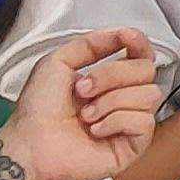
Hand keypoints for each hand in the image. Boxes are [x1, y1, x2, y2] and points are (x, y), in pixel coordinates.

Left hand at [0, 32, 168, 179]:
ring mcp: (129, 122)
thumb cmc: (38, 111)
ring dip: (110, 101)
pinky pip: (144, 121)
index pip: (141, 54)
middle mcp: (121, 98)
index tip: (126, 38)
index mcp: (107, 78)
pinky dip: (115, 121)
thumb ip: (91, 43)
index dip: (139, 43)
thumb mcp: (57, 62)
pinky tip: (96, 130)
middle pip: (146, 70)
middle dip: (111, 75)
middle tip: (83, 90)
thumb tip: (121, 33)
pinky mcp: (133, 145)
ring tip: (86, 114)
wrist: (31, 146)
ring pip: (148, 95)